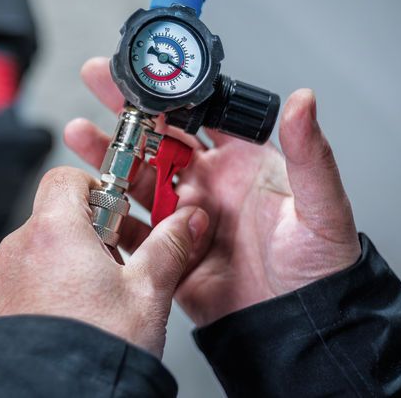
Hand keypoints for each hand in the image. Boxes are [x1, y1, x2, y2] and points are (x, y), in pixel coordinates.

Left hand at [0, 166, 208, 356]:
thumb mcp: (147, 293)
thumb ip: (169, 247)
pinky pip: (20, 283)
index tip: (118, 211)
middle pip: (53, 216)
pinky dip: (43, 290)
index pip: (66, 177)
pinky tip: (69, 317)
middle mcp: (18, 249)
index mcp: (53, 230)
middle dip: (88, 233)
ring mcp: (0, 280)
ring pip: (37, 253)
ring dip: (65, 264)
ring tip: (96, 299)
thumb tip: (187, 223)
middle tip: (117, 263)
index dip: (96, 188)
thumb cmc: (94, 349)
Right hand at [64, 58, 361, 325]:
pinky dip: (108, 211)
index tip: (147, 71)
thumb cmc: (319, 269)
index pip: (201, 114)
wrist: (298, 329)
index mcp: (242, 163)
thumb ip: (310, 154)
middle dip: (126, 109)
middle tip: (97, 81)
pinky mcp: (168, 249)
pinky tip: (89, 195)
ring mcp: (185, 216)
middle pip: (159, 137)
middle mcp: (209, 184)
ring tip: (80, 133)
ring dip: (108, 154)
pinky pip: (131, 226)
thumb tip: (305, 101)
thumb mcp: (320, 207)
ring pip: (137, 176)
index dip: (172, 91)